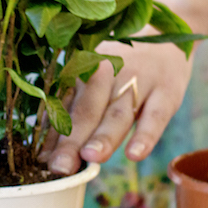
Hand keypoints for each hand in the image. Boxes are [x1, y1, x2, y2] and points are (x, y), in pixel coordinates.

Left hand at [40, 36, 193, 173]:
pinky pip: (155, 116)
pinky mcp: (167, 91)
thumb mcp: (94, 84)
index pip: (64, 108)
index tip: (41, 163)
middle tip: (60, 167)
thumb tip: (44, 154)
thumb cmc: (120, 71)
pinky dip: (145, 135)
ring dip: (104, 136)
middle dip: (72, 140)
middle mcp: (108, 73)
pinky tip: (135, 155)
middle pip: (87, 110)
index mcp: (83, 72)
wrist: (166, 40)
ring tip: (91, 158)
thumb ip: (72, 115)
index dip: (52, 137)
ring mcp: (139, 80)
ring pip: (118, 112)